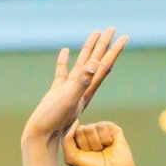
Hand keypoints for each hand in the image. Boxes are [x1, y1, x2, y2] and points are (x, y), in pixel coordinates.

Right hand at [22, 28, 127, 148]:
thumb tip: (94, 64)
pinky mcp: (57, 92)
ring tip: (95, 34)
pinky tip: (66, 51)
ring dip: (89, 49)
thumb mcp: (69, 99)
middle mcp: (82, 87)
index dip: (114, 50)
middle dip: (104, 44)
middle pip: (96, 61)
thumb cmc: (54, 121)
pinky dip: (65, 60)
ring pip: (82, 63)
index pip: (104, 65)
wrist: (41, 136)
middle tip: (111, 28)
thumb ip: (81, 82)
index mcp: (87, 88)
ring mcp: (69, 89)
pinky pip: (63, 71)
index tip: (124, 37)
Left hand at [62, 120, 137, 165]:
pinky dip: (105, 138)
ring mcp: (101, 130)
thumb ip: (67, 139)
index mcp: (79, 140)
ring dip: (96, 143)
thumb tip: (77, 122)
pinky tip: (109, 145)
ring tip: (102, 150)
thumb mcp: (71, 157)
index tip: (86, 155)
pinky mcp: (113, 129)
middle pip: (82, 129)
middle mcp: (90, 134)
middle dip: (87, 144)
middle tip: (95, 153)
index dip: (79, 145)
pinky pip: (102, 126)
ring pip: (91, 127)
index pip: (73, 132)